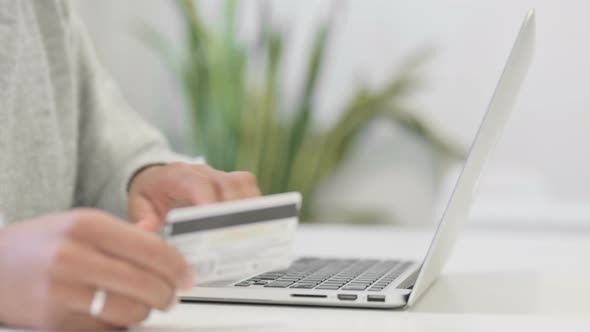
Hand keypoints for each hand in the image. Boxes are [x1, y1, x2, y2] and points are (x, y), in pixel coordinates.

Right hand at [0, 209, 193, 329]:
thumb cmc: (39, 244)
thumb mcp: (79, 223)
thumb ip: (124, 231)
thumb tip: (160, 238)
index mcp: (87, 225)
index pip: (151, 248)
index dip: (177, 266)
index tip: (187, 276)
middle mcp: (74, 256)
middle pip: (146, 283)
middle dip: (169, 293)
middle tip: (172, 295)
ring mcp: (63, 292)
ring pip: (130, 311)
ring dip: (147, 311)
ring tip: (147, 304)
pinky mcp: (55, 322)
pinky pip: (106, 329)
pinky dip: (119, 324)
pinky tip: (116, 312)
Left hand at [128, 163, 260, 231]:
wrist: (157, 176)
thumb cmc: (150, 193)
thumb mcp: (138, 206)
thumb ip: (142, 219)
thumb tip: (145, 232)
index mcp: (176, 176)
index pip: (196, 183)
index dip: (207, 198)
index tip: (214, 217)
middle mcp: (201, 172)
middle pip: (226, 183)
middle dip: (234, 208)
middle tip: (237, 233)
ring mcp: (218, 175)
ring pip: (242, 183)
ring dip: (248, 206)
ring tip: (251, 230)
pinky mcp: (231, 181)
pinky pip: (249, 187)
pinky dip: (254, 203)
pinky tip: (254, 223)